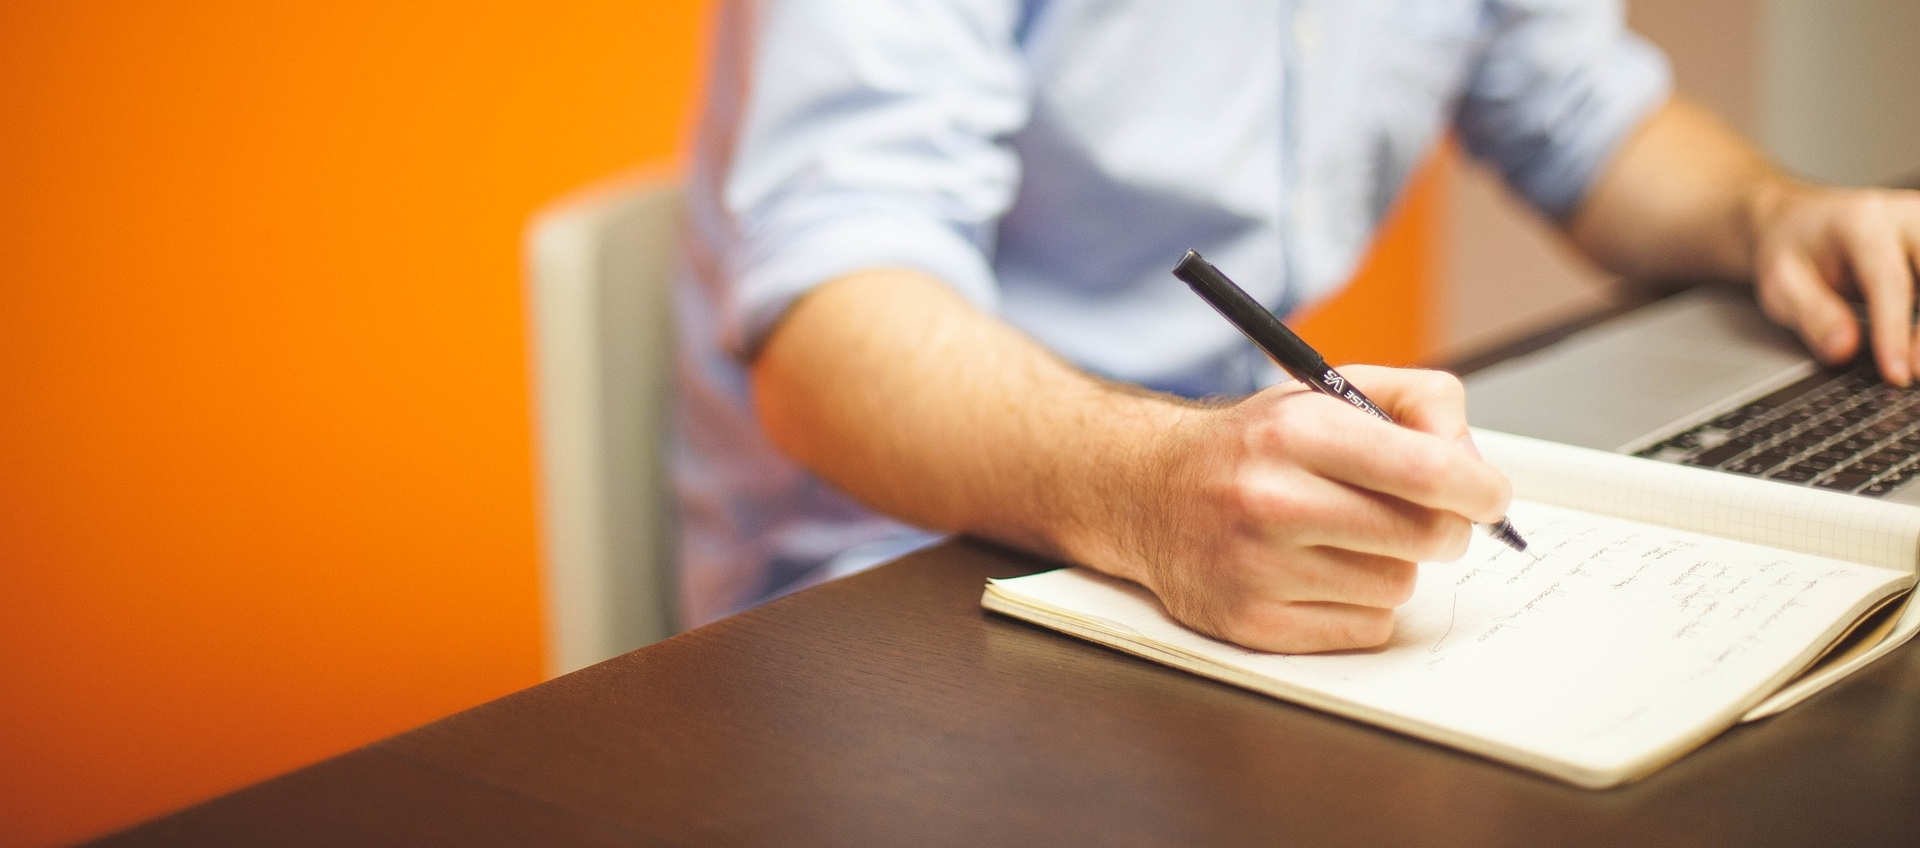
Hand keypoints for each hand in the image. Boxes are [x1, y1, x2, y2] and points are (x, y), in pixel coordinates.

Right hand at [1093, 366, 1511, 653]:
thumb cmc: (1254, 446)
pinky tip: (1322, 574)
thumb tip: (1474, 464)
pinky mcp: (1252, 624)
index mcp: (1295, 432)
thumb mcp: (1327, 392)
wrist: (1149, 492)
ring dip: (1392, 565)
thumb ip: (1418, 403)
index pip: (1427, 470)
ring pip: (1398, 586)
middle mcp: (1271, 500)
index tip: (1489, 496)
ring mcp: (1258, 569)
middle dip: (1443, 526)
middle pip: (1426, 536)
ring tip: (1346, 539)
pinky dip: (1360, 605)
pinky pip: (1365, 628)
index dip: (1480, 488)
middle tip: (1423, 516)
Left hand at [1750, 182, 1919, 384]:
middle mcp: (1906, 218)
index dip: (1896, 331)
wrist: (1800, 222)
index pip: (1890, 281)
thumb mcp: (1780, 283)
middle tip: (1916, 374)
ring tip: (1918, 365)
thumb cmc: (1792, 252)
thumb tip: (1844, 350)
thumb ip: (1812, 315)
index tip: (1896, 374)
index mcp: (1862, 222)